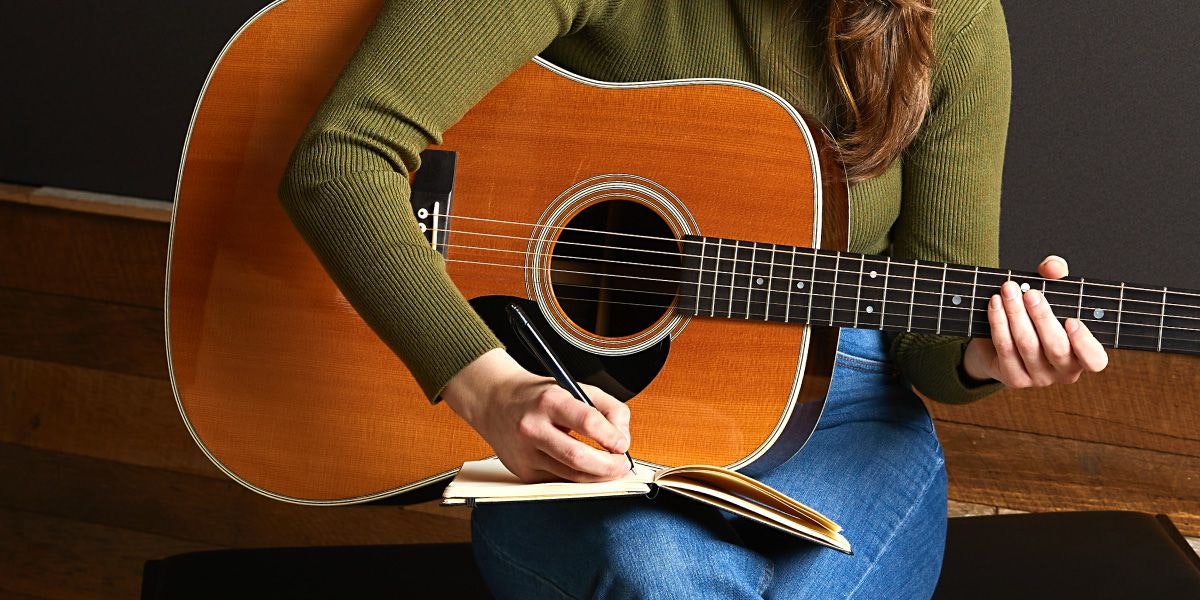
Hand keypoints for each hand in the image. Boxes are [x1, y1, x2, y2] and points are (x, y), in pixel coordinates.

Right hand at [441, 348, 631, 482]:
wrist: (494, 402)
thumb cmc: (537, 396)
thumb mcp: (574, 388)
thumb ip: (608, 408)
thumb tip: (623, 438)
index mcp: (549, 401)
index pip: (587, 421)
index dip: (611, 437)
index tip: (622, 445)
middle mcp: (534, 427)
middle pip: (578, 457)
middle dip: (609, 466)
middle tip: (622, 465)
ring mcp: (526, 453)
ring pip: (571, 476)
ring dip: (598, 477)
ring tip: (610, 469)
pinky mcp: (524, 472)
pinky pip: (560, 481)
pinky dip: (577, 478)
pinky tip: (584, 470)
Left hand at [963, 255, 1108, 387]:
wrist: (1000, 343)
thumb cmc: (1036, 315)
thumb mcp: (1051, 292)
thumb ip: (1056, 275)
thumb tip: (1052, 267)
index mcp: (1083, 355)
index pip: (1095, 360)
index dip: (1084, 343)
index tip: (1071, 320)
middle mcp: (1064, 372)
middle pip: (1056, 348)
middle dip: (1042, 317)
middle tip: (1030, 293)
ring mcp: (1038, 379)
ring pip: (1027, 346)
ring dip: (1016, 314)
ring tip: (1008, 290)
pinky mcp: (1013, 378)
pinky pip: (1005, 348)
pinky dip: (999, 323)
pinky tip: (995, 303)